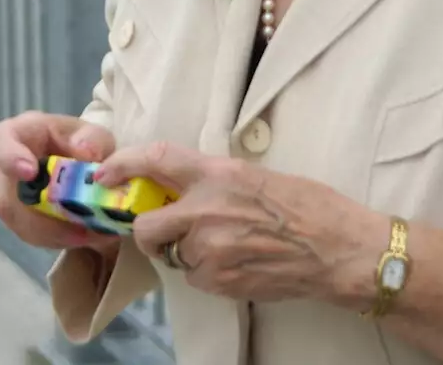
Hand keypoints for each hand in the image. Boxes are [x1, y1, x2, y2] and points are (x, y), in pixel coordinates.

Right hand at [0, 111, 121, 253]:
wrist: (81, 164)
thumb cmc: (82, 142)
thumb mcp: (95, 134)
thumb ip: (93, 139)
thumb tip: (85, 153)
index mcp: (18, 134)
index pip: (0, 141)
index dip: (10, 157)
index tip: (29, 172)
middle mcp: (4, 169)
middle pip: (10, 196)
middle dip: (45, 213)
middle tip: (81, 223)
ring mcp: (7, 198)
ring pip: (22, 223)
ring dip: (57, 231)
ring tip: (91, 231)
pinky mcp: (18, 221)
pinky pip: (33, 236)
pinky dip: (61, 239)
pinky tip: (85, 235)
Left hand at [95, 142, 385, 305]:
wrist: (338, 250)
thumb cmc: (307, 206)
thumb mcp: (256, 175)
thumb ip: (213, 180)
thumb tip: (178, 186)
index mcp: (218, 174)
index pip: (157, 160)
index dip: (124, 165)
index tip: (105, 174)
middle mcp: (207, 211)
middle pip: (147, 226)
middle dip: (149, 231)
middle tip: (165, 230)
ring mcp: (211, 251)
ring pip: (173, 257)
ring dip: (186, 253)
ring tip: (225, 246)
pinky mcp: (220, 282)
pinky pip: (195, 277)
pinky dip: (206, 272)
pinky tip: (237, 262)